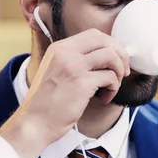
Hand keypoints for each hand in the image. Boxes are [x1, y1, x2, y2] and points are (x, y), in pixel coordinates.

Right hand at [0, 28, 129, 157]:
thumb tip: (107, 56)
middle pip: (105, 41)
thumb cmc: (48, 102)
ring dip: (118, 72)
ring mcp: (73, 66)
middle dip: (120, 55)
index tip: (114, 60)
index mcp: (59, 48)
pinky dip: (113, 88)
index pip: (94, 35)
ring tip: (112, 86)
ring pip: (111, 56)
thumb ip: (74, 60)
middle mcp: (66, 52)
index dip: (110, 45)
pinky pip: (110, 77)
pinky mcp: (81, 83)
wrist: (35, 122)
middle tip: (122, 72)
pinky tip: (104, 98)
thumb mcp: (56, 71)